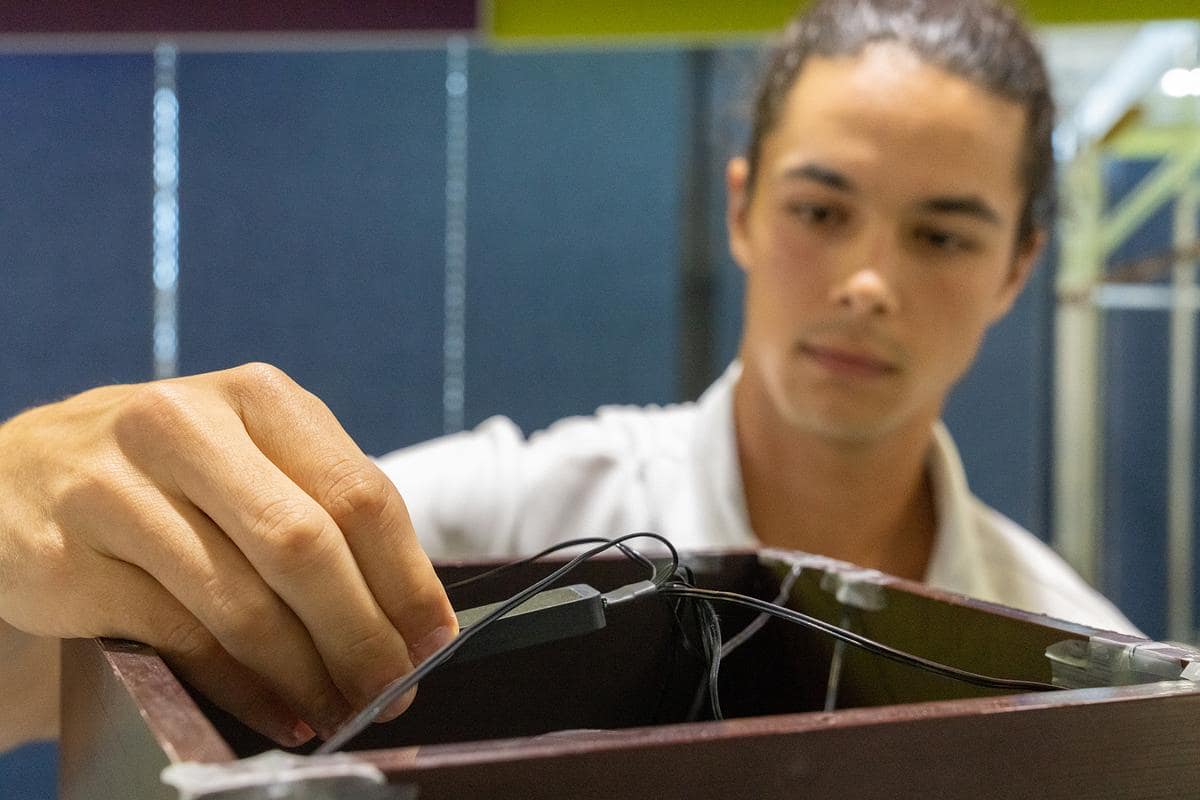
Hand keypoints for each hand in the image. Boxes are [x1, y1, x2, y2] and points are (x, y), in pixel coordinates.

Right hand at [0, 363, 456, 744]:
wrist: (20, 479)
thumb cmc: (171, 477)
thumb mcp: (250, 460)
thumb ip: (324, 513)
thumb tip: (412, 618)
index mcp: (258, 397)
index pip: (359, 494)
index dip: (407, 578)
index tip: (435, 640)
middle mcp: (187, 426)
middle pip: (306, 546)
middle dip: (362, 634)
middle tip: (394, 692)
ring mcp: (118, 487)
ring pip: (243, 599)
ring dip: (306, 672)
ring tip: (342, 713)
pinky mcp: (70, 555)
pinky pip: (181, 639)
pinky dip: (242, 688)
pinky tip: (279, 713)